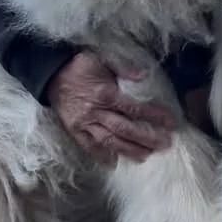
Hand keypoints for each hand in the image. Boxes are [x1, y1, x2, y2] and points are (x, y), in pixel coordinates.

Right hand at [47, 50, 177, 164]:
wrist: (50, 73)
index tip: (171, 123)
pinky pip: (88, 146)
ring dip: (129, 150)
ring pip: (109, 141)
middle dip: (147, 138)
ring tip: (146, 156)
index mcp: (105, 93)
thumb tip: (145, 75)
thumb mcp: (103, 58)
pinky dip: (101, 156)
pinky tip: (114, 163)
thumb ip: (124, 67)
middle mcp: (96, 112)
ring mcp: (84, 123)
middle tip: (165, 145)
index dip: (155, 116)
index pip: (135, 108)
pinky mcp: (73, 130)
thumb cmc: (79, 64)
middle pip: (125, 129)